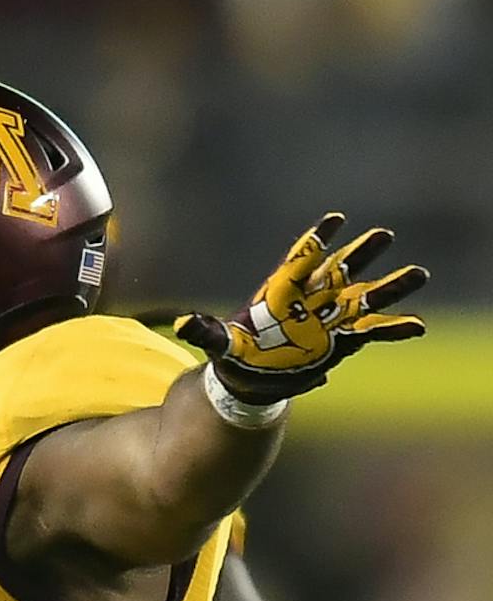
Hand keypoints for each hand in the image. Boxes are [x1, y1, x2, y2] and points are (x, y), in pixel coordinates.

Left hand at [177, 214, 426, 400]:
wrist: (252, 380)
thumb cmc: (236, 357)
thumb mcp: (220, 346)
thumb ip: (206, 333)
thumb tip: (181, 326)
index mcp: (284, 292)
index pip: (302, 259)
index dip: (317, 240)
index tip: (334, 220)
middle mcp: (312, 299)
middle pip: (340, 271)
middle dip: (360, 255)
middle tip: (384, 235)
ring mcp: (330, 318)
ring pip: (364, 297)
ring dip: (390, 287)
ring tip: (419, 273)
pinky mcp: (341, 341)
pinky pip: (372, 332)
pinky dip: (393, 329)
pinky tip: (417, 326)